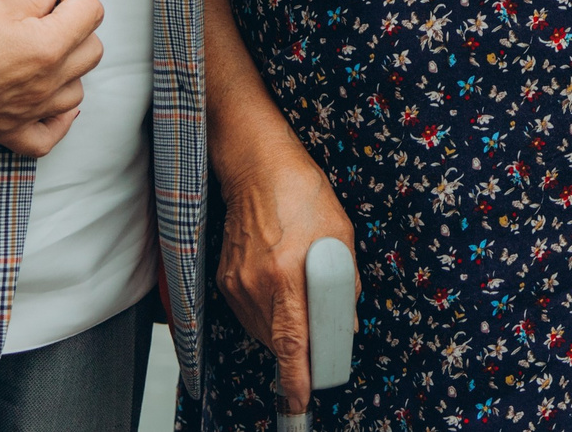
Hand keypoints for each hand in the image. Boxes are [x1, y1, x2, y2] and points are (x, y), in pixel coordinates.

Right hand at [0, 0, 104, 155]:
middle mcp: (48, 84)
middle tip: (53, 4)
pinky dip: (60, 119)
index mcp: (49, 48)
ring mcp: (31, 111)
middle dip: (78, 20)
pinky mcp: (9, 130)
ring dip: (71, 65)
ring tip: (49, 46)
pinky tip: (55, 101)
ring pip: (77, 89)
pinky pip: (50, 134)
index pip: (90, 9)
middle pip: (91, 48)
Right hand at [218, 143, 355, 411]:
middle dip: (298, 352)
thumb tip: (346, 322)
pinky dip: (267, 312)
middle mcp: (256, 285)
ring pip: (261, 331)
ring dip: (283, 330)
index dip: (296, 378)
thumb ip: (344, 285)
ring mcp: (236, 283)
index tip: (300, 401)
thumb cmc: (302, 195)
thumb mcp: (340, 237)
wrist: (258, 169)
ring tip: (300, 300)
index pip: (290, 343)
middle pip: (276, 343)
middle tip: (318, 342)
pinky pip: (248, 313)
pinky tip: (280, 289)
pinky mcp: (225, 279)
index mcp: (287, 275)